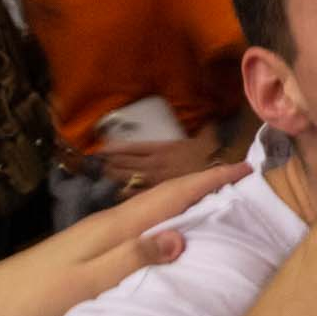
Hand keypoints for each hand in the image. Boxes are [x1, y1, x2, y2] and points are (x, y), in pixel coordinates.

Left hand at [0, 161, 248, 315]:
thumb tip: (183, 236)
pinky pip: (142, 229)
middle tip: (245, 181)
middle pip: (165, 197)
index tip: (248, 169)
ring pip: (154, 212)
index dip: (209, 181)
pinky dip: (167, 223)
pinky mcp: (90, 252)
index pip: (170, 196)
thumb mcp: (84, 285)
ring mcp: (97, 237)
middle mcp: (108, 225)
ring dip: (187, 202)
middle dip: (205, 185)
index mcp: (112, 228)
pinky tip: (172, 235)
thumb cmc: (30, 300)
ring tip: (220, 202)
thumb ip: (132, 260)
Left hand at [101, 125, 221, 193]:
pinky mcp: (156, 194)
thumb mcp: (207, 137)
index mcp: (161, 149)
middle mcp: (153, 164)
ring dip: (114, 175)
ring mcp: (153, 180)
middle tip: (100, 162)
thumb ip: (205, 129)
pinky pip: (135, 194)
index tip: (103, 148)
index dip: (115, 148)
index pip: (131, 148)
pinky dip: (124, 192)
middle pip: (124, 162)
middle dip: (110, 162)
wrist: (216, 176)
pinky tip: (118, 191)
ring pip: (126, 177)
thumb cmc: (211, 158)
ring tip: (105, 174)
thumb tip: (211, 122)